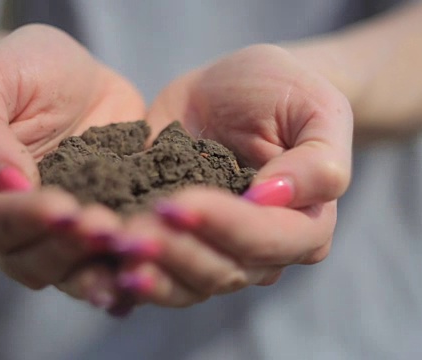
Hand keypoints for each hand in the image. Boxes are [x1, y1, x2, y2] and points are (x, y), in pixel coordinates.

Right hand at [0, 24, 145, 293]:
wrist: (70, 77)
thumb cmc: (20, 70)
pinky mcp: (97, 231)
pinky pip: (108, 260)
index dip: (22, 219)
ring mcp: (54, 235)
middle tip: (105, 227)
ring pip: (69, 272)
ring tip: (132, 249)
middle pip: (28, 259)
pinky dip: (128, 266)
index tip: (62, 207)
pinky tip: (152, 263)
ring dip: (98, 268)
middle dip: (68, 247)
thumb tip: (9, 185)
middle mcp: (7, 227)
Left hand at [117, 44, 352, 306]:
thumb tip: (274, 198)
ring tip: (113, 244)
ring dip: (150, 269)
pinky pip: (157, 274)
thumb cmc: (282, 93)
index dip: (225, 226)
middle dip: (176, 253)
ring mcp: (216, 252)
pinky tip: (103, 265)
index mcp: (304, 223)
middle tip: (130, 231)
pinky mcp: (177, 245)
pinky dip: (129, 275)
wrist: (235, 91)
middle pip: (224, 271)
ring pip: (187, 285)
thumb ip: (317, 158)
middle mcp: (262, 251)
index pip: (268, 240)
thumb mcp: (315, 108)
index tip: (178, 202)